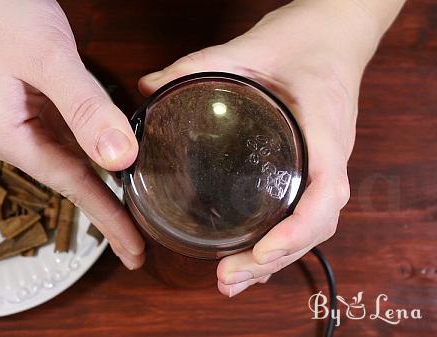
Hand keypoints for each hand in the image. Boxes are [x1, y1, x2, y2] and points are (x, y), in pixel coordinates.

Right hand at [0, 0, 144, 268]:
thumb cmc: (1, 11)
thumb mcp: (50, 58)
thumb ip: (86, 108)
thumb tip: (120, 157)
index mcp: (5, 134)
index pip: (69, 184)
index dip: (107, 216)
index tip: (134, 250)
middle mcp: (8, 135)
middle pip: (68, 180)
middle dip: (105, 212)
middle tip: (136, 249)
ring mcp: (17, 121)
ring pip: (68, 160)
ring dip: (100, 187)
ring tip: (130, 217)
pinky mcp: (28, 105)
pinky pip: (65, 137)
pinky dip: (90, 154)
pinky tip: (110, 166)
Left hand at [139, 0, 392, 295]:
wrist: (336, 32)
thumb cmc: (304, 40)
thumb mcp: (248, 48)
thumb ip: (198, 67)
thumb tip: (147, 88)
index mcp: (324, 132)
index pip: (324, 194)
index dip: (295, 231)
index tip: (260, 250)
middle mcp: (330, 158)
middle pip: (315, 227)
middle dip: (273, 259)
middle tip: (227, 278)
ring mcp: (325, 165)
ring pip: (311, 228)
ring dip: (276, 261)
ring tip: (233, 282)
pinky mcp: (314, 166)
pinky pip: (306, 214)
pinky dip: (281, 243)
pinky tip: (252, 258)